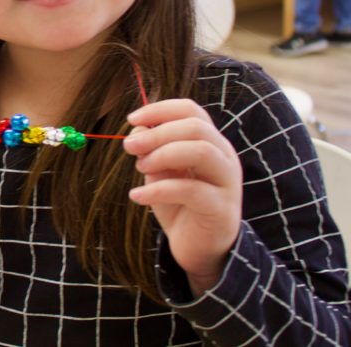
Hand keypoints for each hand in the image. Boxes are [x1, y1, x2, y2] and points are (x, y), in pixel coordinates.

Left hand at [123, 99, 241, 296]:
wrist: (197, 247)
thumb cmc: (178, 204)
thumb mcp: (159, 172)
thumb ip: (151, 149)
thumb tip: (137, 128)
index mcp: (210, 142)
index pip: (191, 110)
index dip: (160, 109)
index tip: (132, 119)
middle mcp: (224, 157)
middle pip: (195, 127)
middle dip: (157, 133)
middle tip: (129, 147)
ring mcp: (227, 182)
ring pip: (201, 151)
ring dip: (163, 154)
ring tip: (140, 168)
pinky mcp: (221, 209)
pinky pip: (192, 190)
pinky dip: (158, 190)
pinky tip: (137, 196)